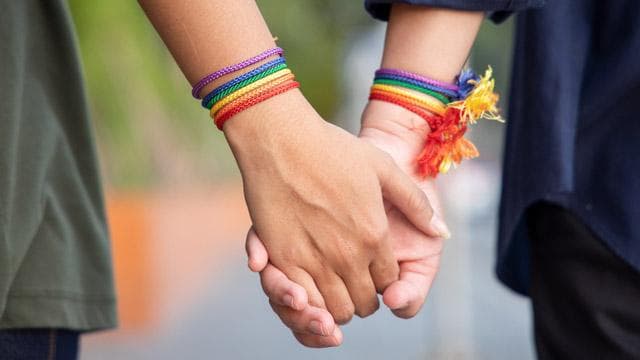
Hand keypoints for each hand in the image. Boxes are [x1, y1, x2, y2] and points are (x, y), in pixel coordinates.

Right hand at [227, 90, 442, 323]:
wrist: (282, 140)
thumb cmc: (333, 149)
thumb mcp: (384, 167)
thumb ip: (415, 203)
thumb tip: (441, 231)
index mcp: (375, 235)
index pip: (388, 282)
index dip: (383, 281)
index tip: (373, 271)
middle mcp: (348, 255)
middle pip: (363, 303)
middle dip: (363, 298)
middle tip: (354, 283)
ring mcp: (315, 260)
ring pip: (335, 310)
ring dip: (337, 306)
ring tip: (332, 288)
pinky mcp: (283, 260)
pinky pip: (303, 302)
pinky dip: (310, 304)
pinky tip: (309, 289)